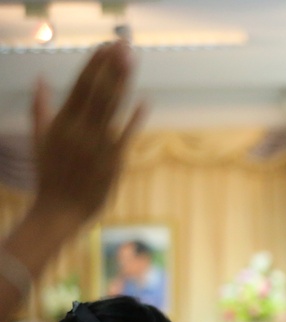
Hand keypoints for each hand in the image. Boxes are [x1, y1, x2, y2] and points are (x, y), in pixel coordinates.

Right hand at [31, 40, 144, 226]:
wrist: (59, 210)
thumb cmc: (50, 175)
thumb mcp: (39, 139)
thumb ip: (41, 109)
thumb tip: (41, 80)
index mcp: (61, 121)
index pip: (79, 85)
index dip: (94, 65)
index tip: (105, 46)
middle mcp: (78, 130)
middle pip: (98, 90)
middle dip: (111, 66)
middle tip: (124, 45)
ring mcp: (97, 145)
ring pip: (112, 107)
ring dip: (123, 82)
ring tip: (132, 62)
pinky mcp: (113, 161)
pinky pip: (126, 135)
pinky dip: (134, 118)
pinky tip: (144, 101)